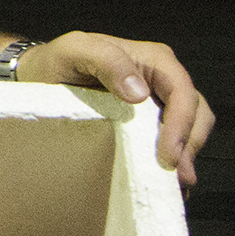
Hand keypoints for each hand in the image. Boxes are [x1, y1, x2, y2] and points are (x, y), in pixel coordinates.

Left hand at [27, 32, 213, 190]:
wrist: (39, 77)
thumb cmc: (56, 61)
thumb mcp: (74, 50)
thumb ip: (105, 60)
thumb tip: (139, 93)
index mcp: (153, 59)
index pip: (181, 90)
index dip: (182, 124)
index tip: (168, 157)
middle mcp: (161, 80)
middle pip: (195, 112)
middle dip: (189, 146)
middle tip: (175, 179)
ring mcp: (158, 102)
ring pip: (191, 128)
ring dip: (186, 157)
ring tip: (172, 185)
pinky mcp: (148, 123)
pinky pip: (172, 140)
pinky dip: (174, 160)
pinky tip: (162, 181)